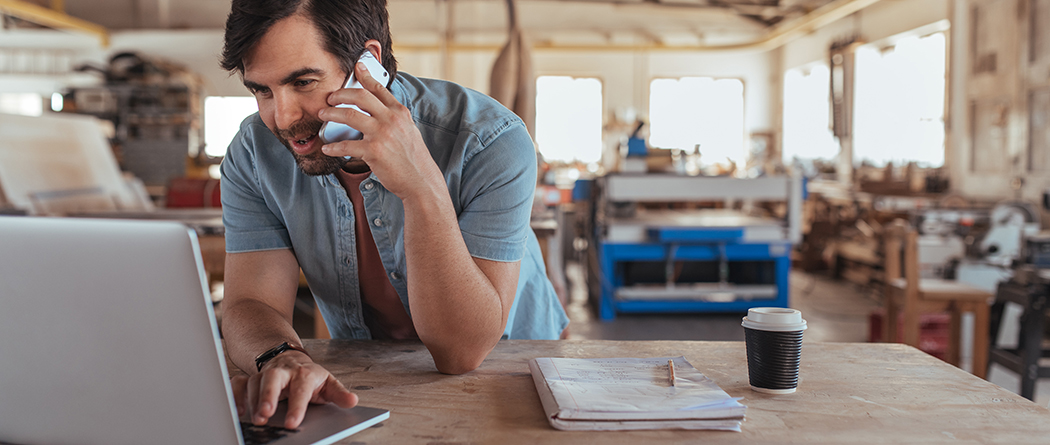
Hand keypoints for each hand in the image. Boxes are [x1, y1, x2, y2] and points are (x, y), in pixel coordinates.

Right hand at [230, 351, 357, 428]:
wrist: (290, 359)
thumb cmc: (309, 377)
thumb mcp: (328, 383)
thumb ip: (339, 394)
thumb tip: (353, 401)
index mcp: (304, 374)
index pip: (301, 388)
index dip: (297, 406)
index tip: (293, 424)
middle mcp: (283, 372)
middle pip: (273, 378)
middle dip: (268, 395)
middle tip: (265, 415)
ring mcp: (265, 374)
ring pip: (254, 382)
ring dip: (252, 401)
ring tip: (255, 419)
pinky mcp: (251, 378)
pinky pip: (239, 383)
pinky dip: (235, 395)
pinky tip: (238, 410)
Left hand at [319, 62, 444, 201]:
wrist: (421, 181)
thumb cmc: (413, 159)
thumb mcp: (409, 131)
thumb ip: (395, 118)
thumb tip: (380, 110)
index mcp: (399, 112)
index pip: (379, 89)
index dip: (366, 76)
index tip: (357, 67)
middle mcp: (391, 119)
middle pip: (360, 97)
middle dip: (340, 94)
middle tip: (330, 98)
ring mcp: (382, 134)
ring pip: (349, 116)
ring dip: (331, 114)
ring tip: (323, 115)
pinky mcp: (374, 152)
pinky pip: (347, 145)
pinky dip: (334, 146)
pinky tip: (327, 148)